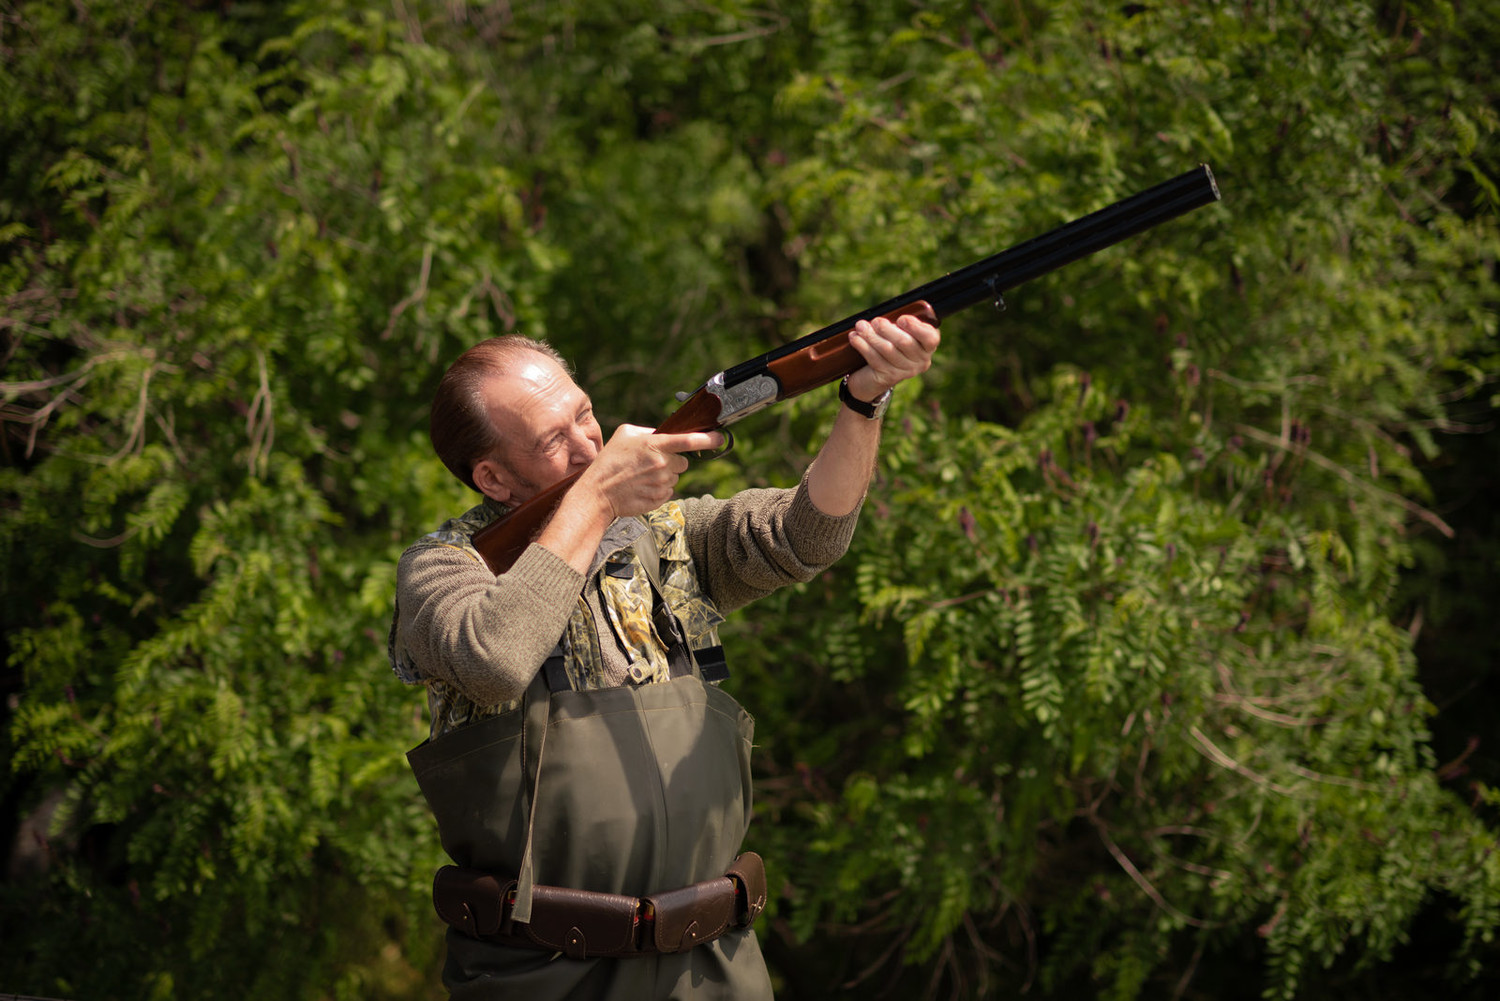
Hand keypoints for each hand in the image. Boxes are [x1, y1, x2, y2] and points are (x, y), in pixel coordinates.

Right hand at [577, 424, 723, 519]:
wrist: (598, 493)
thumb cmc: (609, 461)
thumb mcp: (625, 434)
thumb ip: (648, 431)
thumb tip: (664, 434)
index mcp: (655, 445)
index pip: (689, 440)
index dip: (708, 439)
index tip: (720, 438)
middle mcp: (662, 464)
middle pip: (683, 463)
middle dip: (673, 462)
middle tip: (652, 463)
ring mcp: (662, 483)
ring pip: (675, 478)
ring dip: (664, 476)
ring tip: (642, 476)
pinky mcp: (660, 499)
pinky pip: (668, 492)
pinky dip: (659, 489)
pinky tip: (642, 487)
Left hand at [844, 309, 940, 402]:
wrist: (875, 375)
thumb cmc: (890, 344)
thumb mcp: (898, 332)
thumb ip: (899, 323)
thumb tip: (885, 314)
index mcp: (927, 346)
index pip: (930, 338)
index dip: (916, 328)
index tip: (901, 319)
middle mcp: (920, 361)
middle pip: (905, 342)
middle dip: (887, 329)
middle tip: (875, 321)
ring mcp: (905, 371)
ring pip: (888, 350)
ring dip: (871, 336)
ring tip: (860, 326)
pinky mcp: (888, 377)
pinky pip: (875, 359)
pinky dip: (863, 346)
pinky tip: (855, 338)